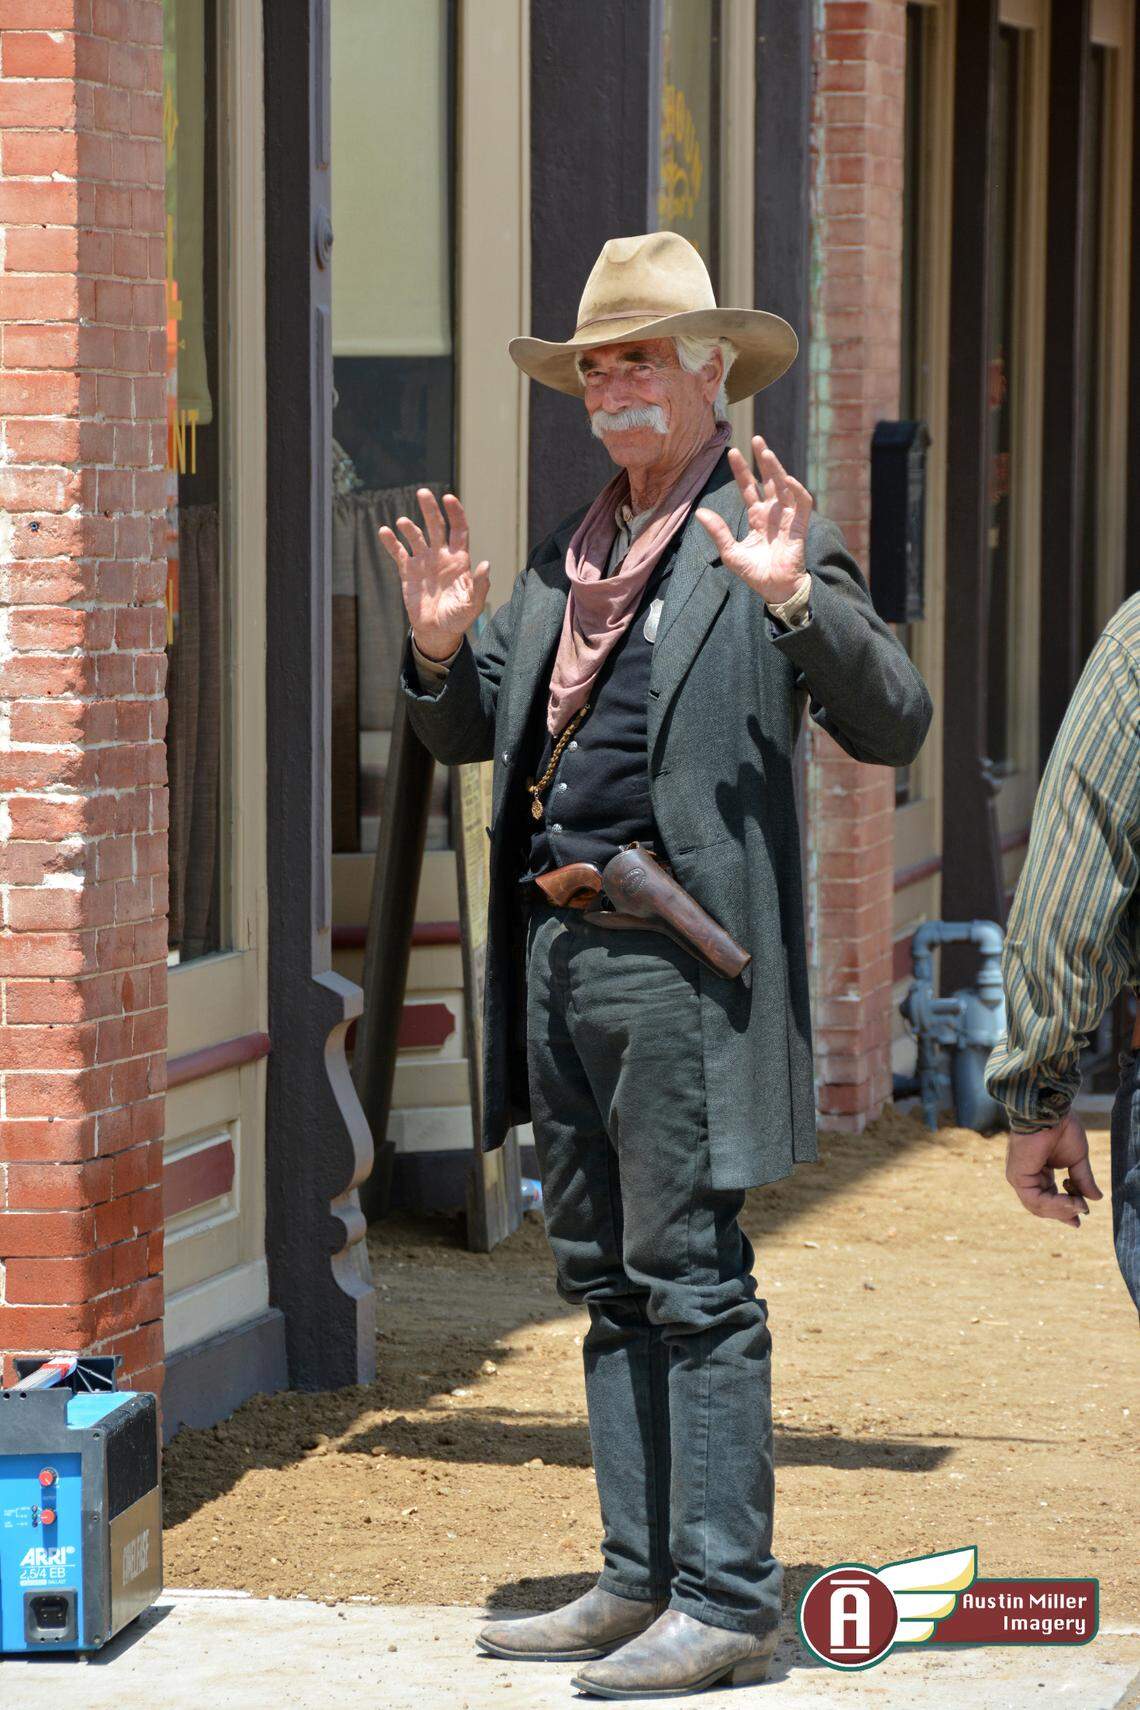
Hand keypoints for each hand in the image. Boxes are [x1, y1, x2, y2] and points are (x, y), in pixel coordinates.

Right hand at [378, 488, 488, 660]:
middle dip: (430, 509)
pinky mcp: (408, 571)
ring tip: (403, 523)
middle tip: (423, 492)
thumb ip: (479, 585)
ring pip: (415, 536)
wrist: (437, 632)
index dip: (455, 513)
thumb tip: (485, 564)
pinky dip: (390, 541)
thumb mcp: (472, 605)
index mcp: (459, 560)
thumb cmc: (458, 618)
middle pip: (436, 526)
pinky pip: (398, 552)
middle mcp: (441, 555)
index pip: (459, 530)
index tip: (449, 498)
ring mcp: (423, 561)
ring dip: (409, 527)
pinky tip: (384, 532)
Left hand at [694, 435, 811, 606]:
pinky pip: (801, 502)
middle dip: (763, 459)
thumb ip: (718, 531)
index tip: (732, 452)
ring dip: (777, 468)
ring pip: (785, 485)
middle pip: (769, 479)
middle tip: (756, 438)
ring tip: (766, 452)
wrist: (775, 589)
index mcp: (757, 517)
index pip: (749, 487)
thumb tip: (700, 511)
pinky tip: (786, 478)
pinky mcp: (800, 525)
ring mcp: (787, 517)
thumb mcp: (730, 552)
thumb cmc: (755, 573)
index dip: (742, 470)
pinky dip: (796, 489)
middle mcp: (773, 513)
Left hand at [1004, 1113, 1103, 1228]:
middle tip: (1078, 1219)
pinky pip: (1035, 1200)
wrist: (1051, 1111)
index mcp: (1038, 1170)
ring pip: (1038, 1206)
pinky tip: (1071, 1202)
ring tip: (1079, 1207)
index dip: (1063, 1209)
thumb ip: (1082, 1180)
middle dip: (1062, 1214)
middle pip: (1042, 1205)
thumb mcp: (1077, 1159)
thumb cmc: (1061, 1127)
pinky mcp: (1017, 1176)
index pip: (1047, 1197)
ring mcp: (1019, 1176)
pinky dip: (1055, 1204)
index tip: (1079, 1219)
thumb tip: (1095, 1199)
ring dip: (1061, 1210)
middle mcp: (1026, 1175)